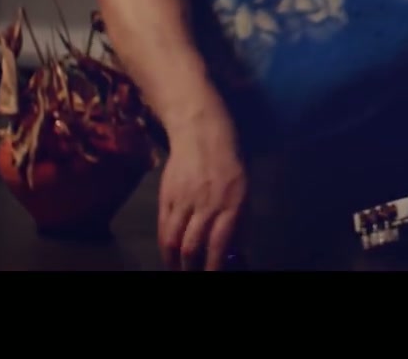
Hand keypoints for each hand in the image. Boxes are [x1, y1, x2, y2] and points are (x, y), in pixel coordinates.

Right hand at [157, 118, 246, 270]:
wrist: (201, 131)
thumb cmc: (229, 160)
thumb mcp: (244, 189)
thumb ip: (241, 220)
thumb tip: (237, 250)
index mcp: (231, 203)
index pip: (219, 244)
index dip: (213, 266)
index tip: (211, 276)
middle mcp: (207, 204)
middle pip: (192, 246)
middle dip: (191, 268)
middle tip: (192, 275)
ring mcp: (184, 200)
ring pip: (173, 239)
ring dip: (174, 260)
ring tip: (177, 269)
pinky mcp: (166, 195)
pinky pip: (163, 225)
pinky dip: (165, 243)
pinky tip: (168, 252)